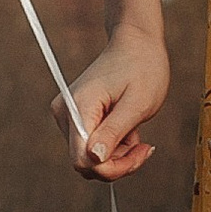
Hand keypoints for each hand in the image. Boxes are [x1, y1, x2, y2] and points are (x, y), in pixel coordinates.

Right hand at [57, 27, 169, 181]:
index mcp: (79, 107)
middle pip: (85, 162)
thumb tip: (94, 160)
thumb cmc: (142, 67)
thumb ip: (114, 131)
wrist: (136, 43)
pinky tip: (128, 129)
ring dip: (118, 154)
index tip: (140, 153)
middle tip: (144, 147)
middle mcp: (66, 113)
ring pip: (90, 158)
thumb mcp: (137, 103)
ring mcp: (69, 116)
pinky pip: (92, 147)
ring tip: (136, 134)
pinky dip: (114, 146)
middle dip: (118, 162)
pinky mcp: (76, 118)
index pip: (82, 159)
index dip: (111, 167)